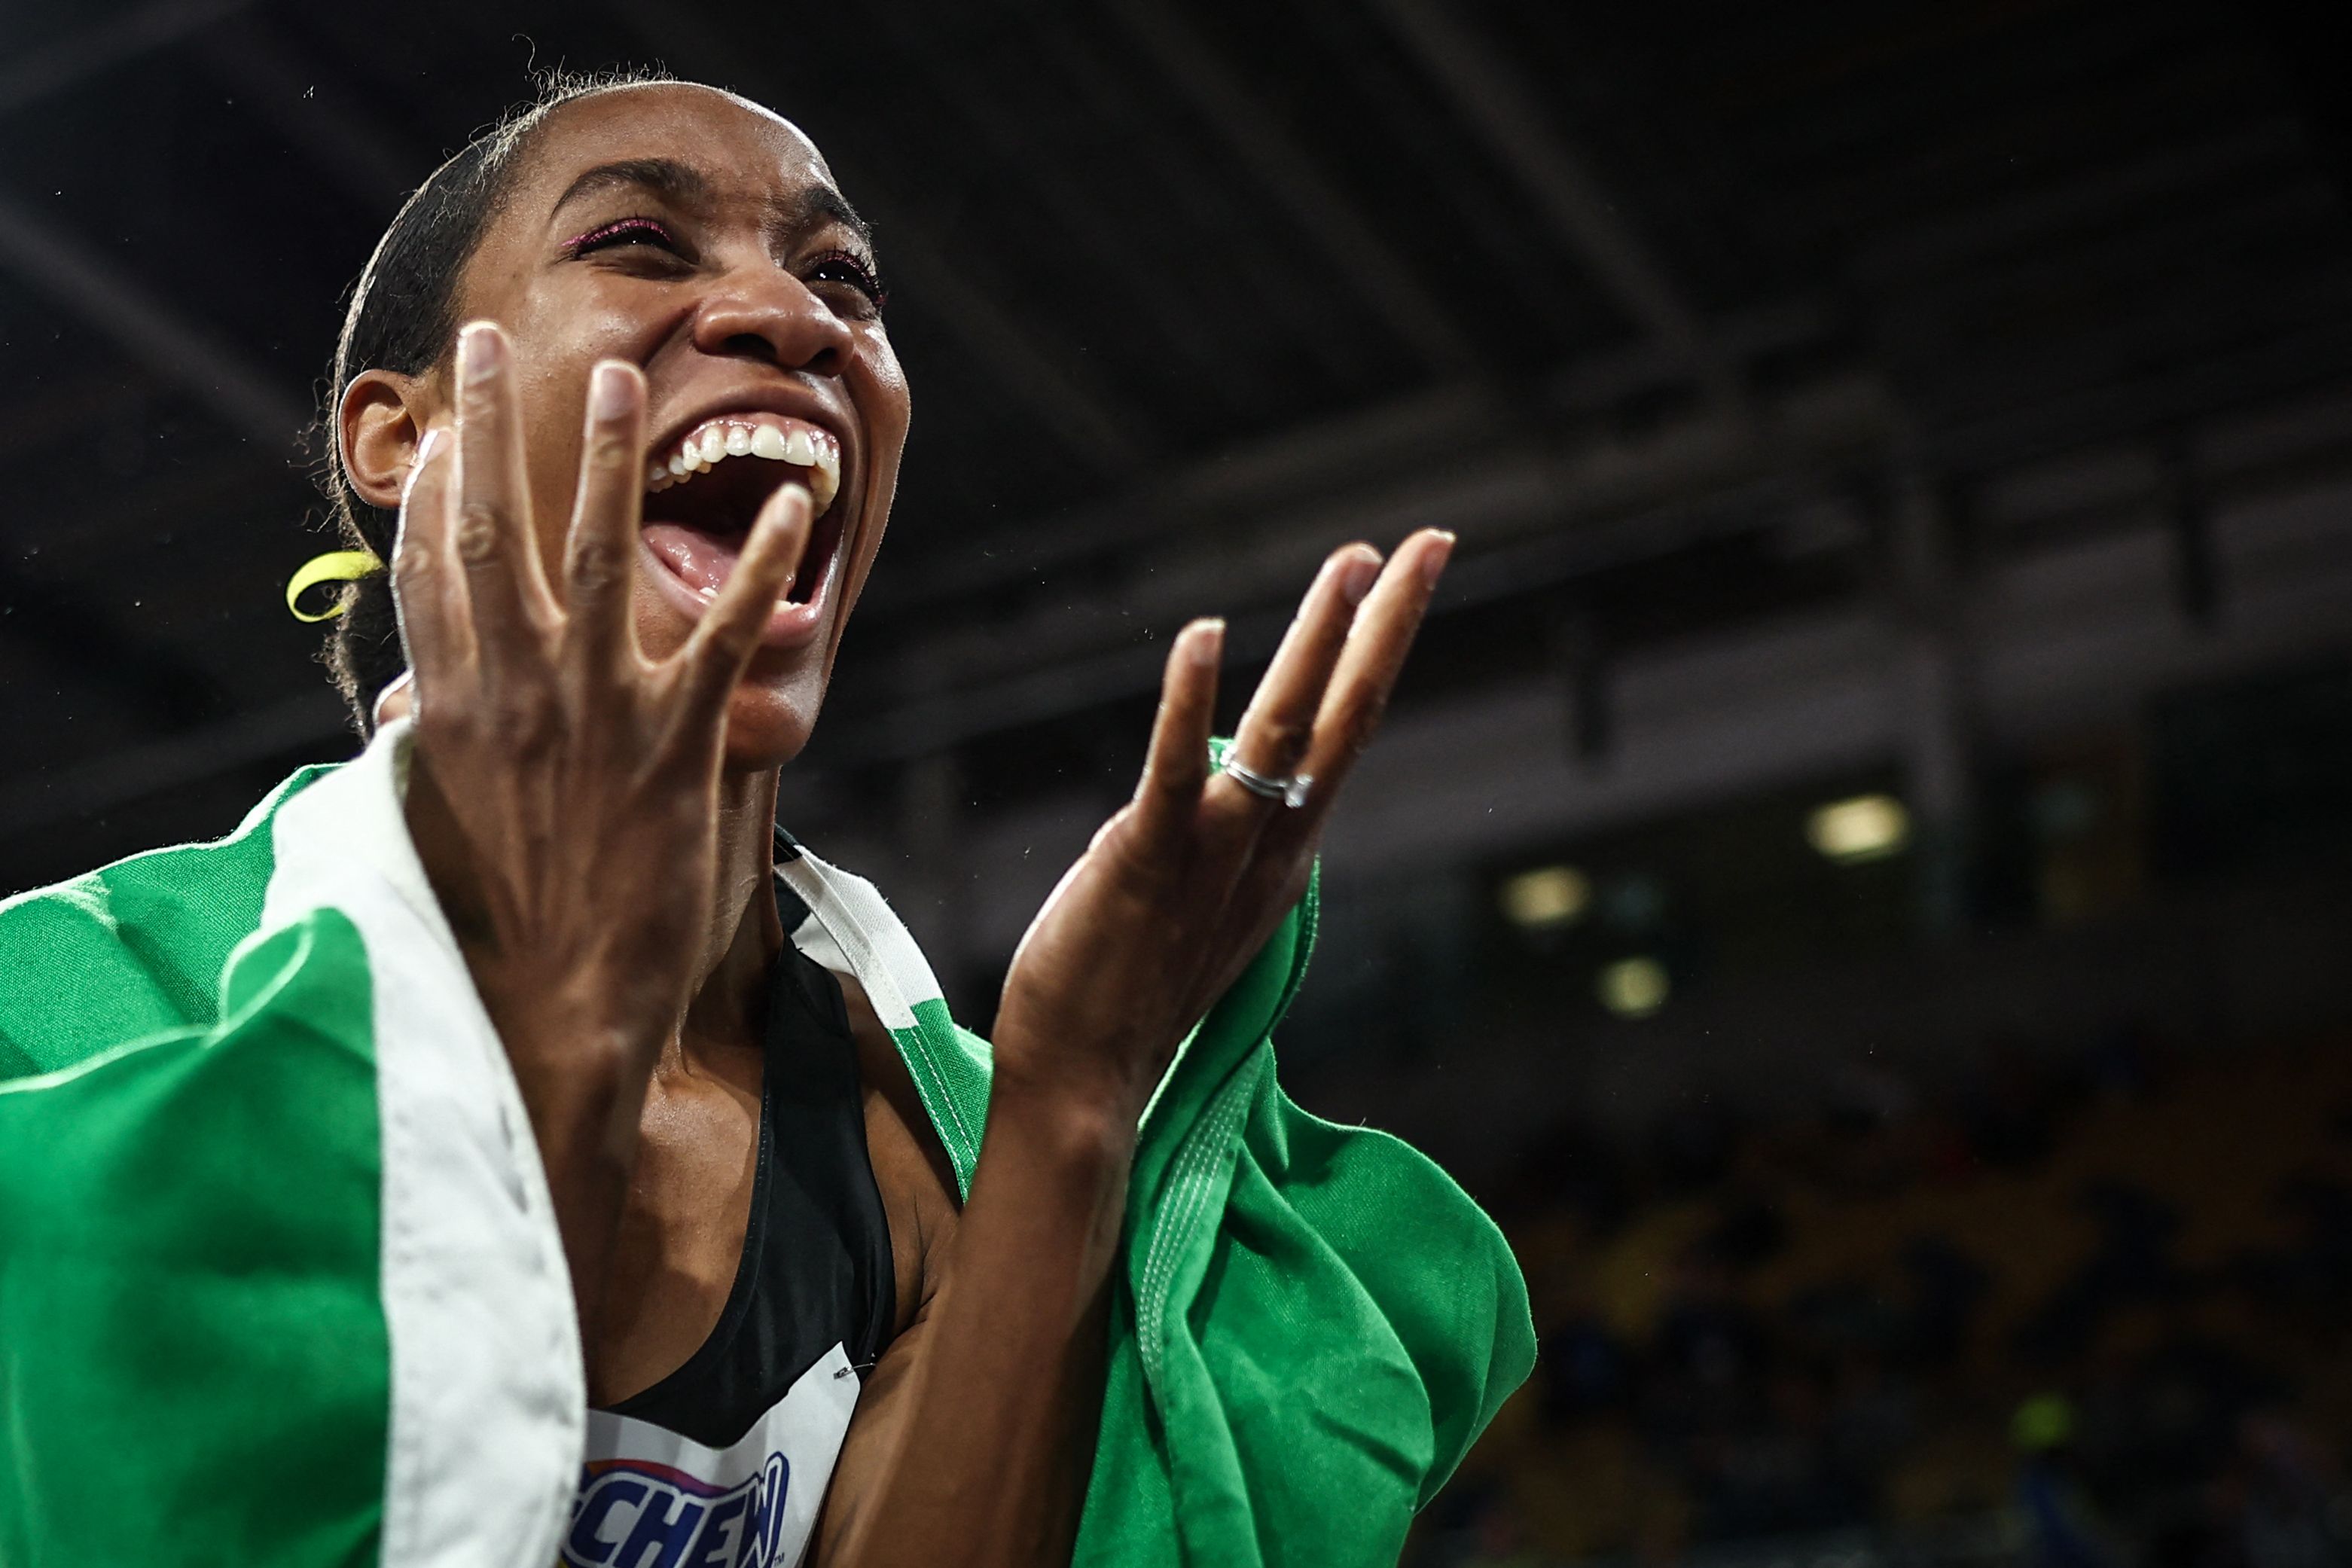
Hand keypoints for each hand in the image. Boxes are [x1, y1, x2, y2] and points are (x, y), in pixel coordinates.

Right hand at [388, 321, 807, 1200]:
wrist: (561, 1007)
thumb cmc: (506, 927)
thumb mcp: (444, 827)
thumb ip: (432, 751)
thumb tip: (399, 712)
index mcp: (451, 709)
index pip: (429, 575)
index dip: (432, 493)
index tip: (440, 429)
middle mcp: (513, 690)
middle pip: (490, 529)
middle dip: (489, 426)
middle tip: (486, 339)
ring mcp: (594, 708)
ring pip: (597, 551)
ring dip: (610, 455)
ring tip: (622, 376)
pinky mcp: (675, 741)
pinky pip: (722, 634)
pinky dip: (758, 567)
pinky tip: (790, 507)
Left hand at [990, 529, 1453, 1130]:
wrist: (1086, 1086)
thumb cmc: (1125, 993)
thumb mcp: (1190, 901)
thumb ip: (1208, 834)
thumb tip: (1202, 778)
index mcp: (1281, 854)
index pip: (1344, 735)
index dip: (1376, 651)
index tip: (1401, 576)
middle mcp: (1266, 848)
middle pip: (1346, 720)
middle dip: (1389, 626)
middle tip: (1432, 543)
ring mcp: (1212, 856)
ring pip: (1283, 733)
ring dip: (1318, 641)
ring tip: (1350, 562)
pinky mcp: (1144, 861)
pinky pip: (1175, 772)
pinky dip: (1190, 701)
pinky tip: (1206, 633)